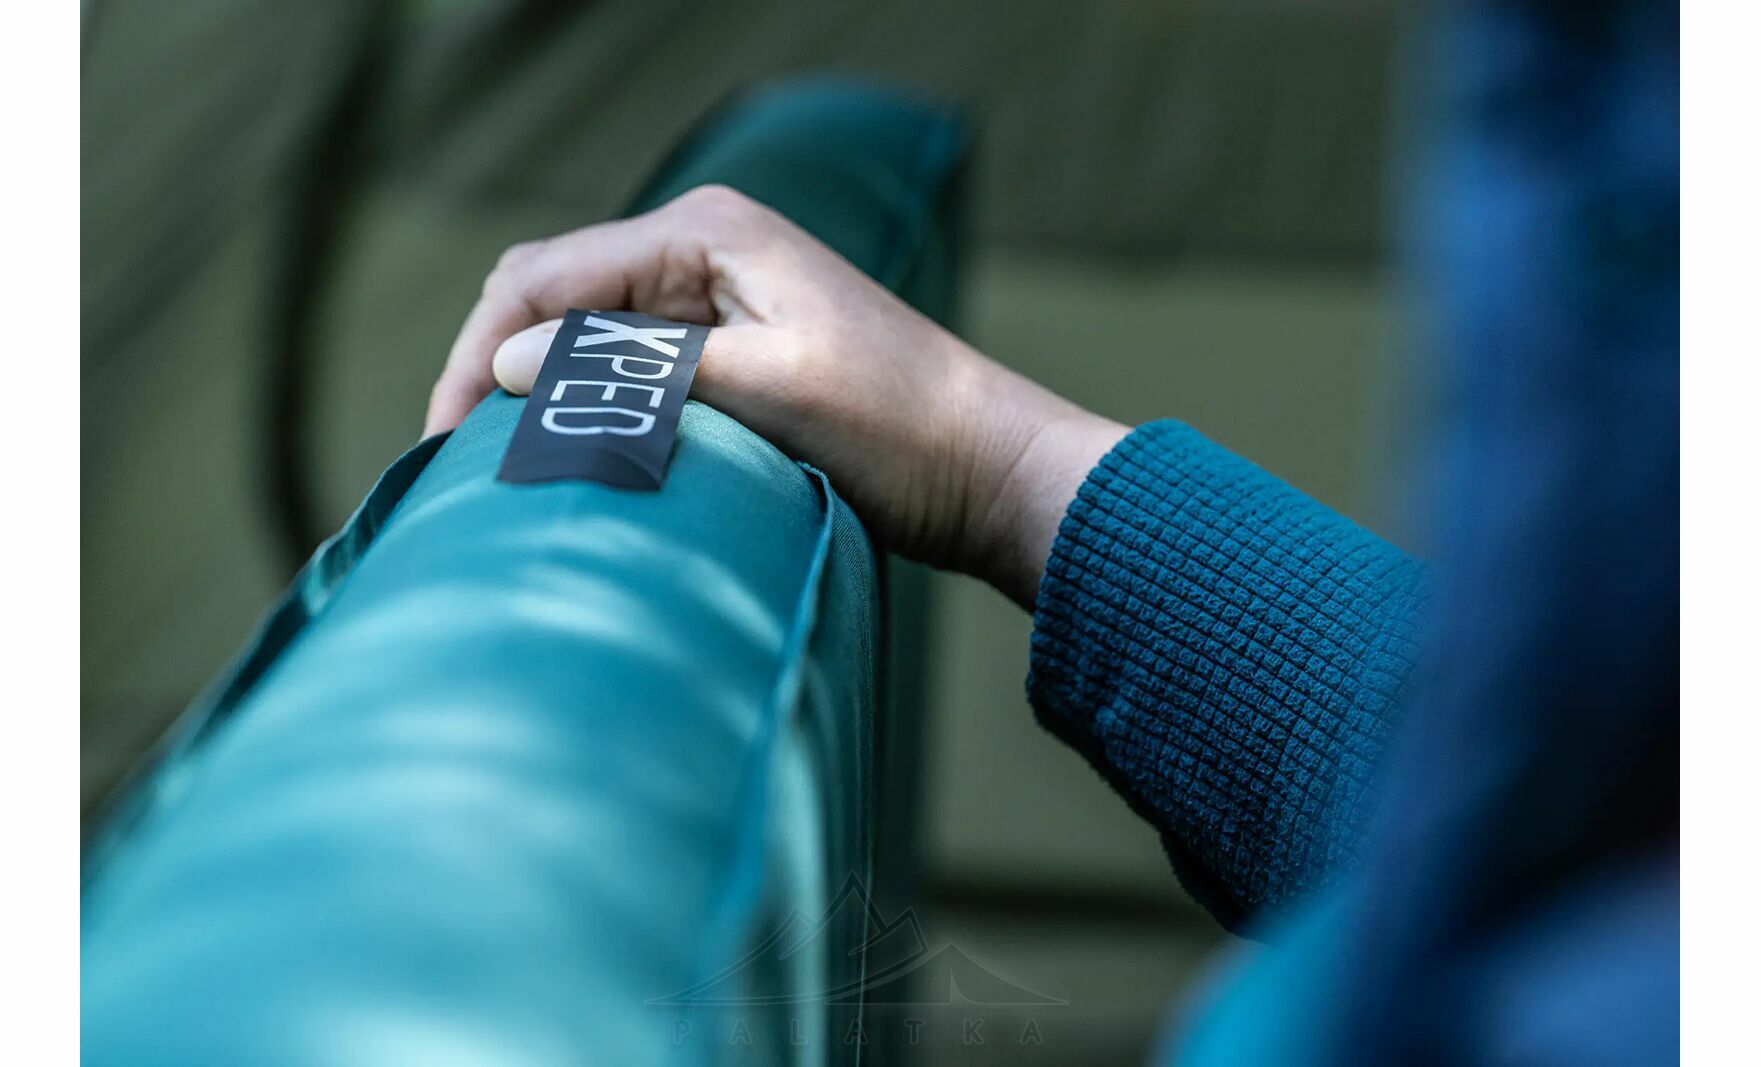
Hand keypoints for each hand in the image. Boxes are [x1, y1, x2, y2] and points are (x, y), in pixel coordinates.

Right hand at [427, 185, 1126, 607]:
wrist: (988, 470)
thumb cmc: (898, 427)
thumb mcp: (766, 392)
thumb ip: (636, 368)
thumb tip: (505, 366)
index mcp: (704, 232)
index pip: (541, 276)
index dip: (477, 354)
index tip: (442, 443)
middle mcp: (701, 249)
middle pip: (549, 296)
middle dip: (489, 369)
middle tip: (450, 464)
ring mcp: (715, 299)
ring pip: (582, 335)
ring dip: (534, 393)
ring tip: (491, 471)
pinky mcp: (730, 351)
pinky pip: (626, 367)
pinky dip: (585, 408)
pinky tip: (562, 458)